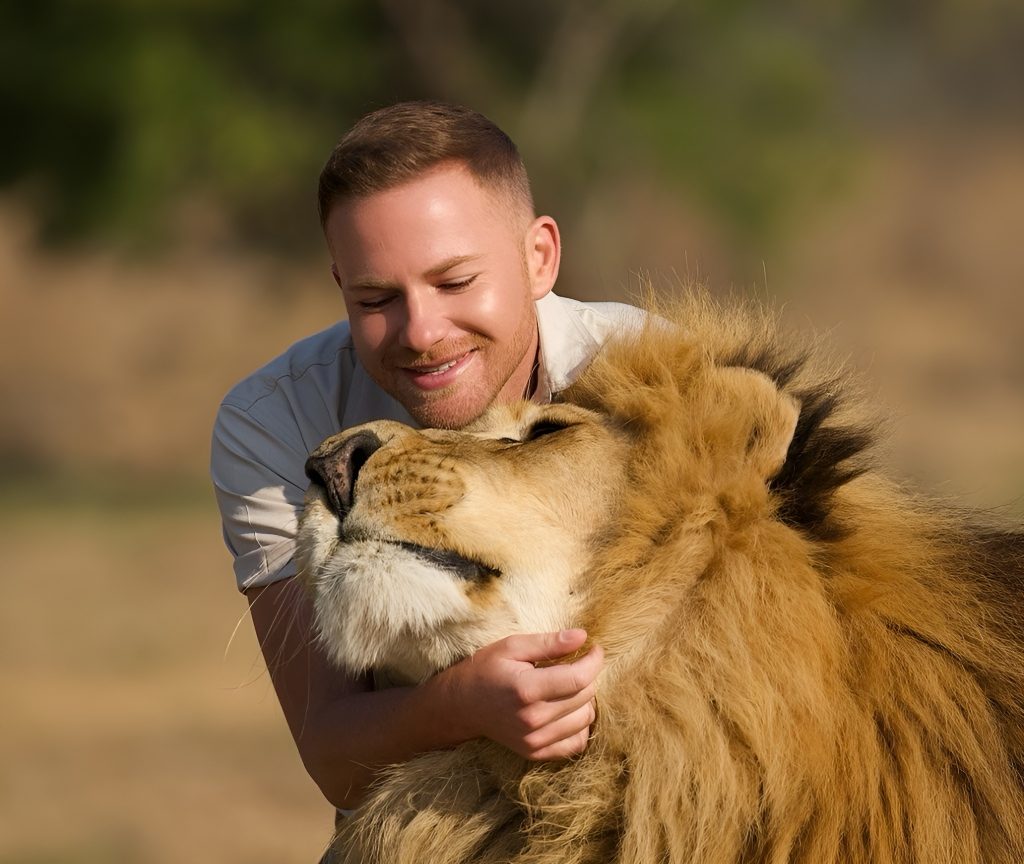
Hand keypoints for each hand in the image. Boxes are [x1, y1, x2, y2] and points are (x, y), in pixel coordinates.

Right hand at [442, 629, 603, 760]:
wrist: (460, 705)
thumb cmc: (486, 669)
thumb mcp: (512, 646)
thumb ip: (549, 642)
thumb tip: (583, 637)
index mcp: (526, 689)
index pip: (579, 678)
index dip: (594, 661)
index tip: (594, 649)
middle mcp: (532, 719)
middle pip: (585, 697)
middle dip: (589, 676)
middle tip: (577, 663)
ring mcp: (534, 740)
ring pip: (585, 720)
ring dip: (586, 700)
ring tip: (570, 686)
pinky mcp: (536, 753)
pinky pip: (576, 743)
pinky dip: (580, 725)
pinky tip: (568, 710)